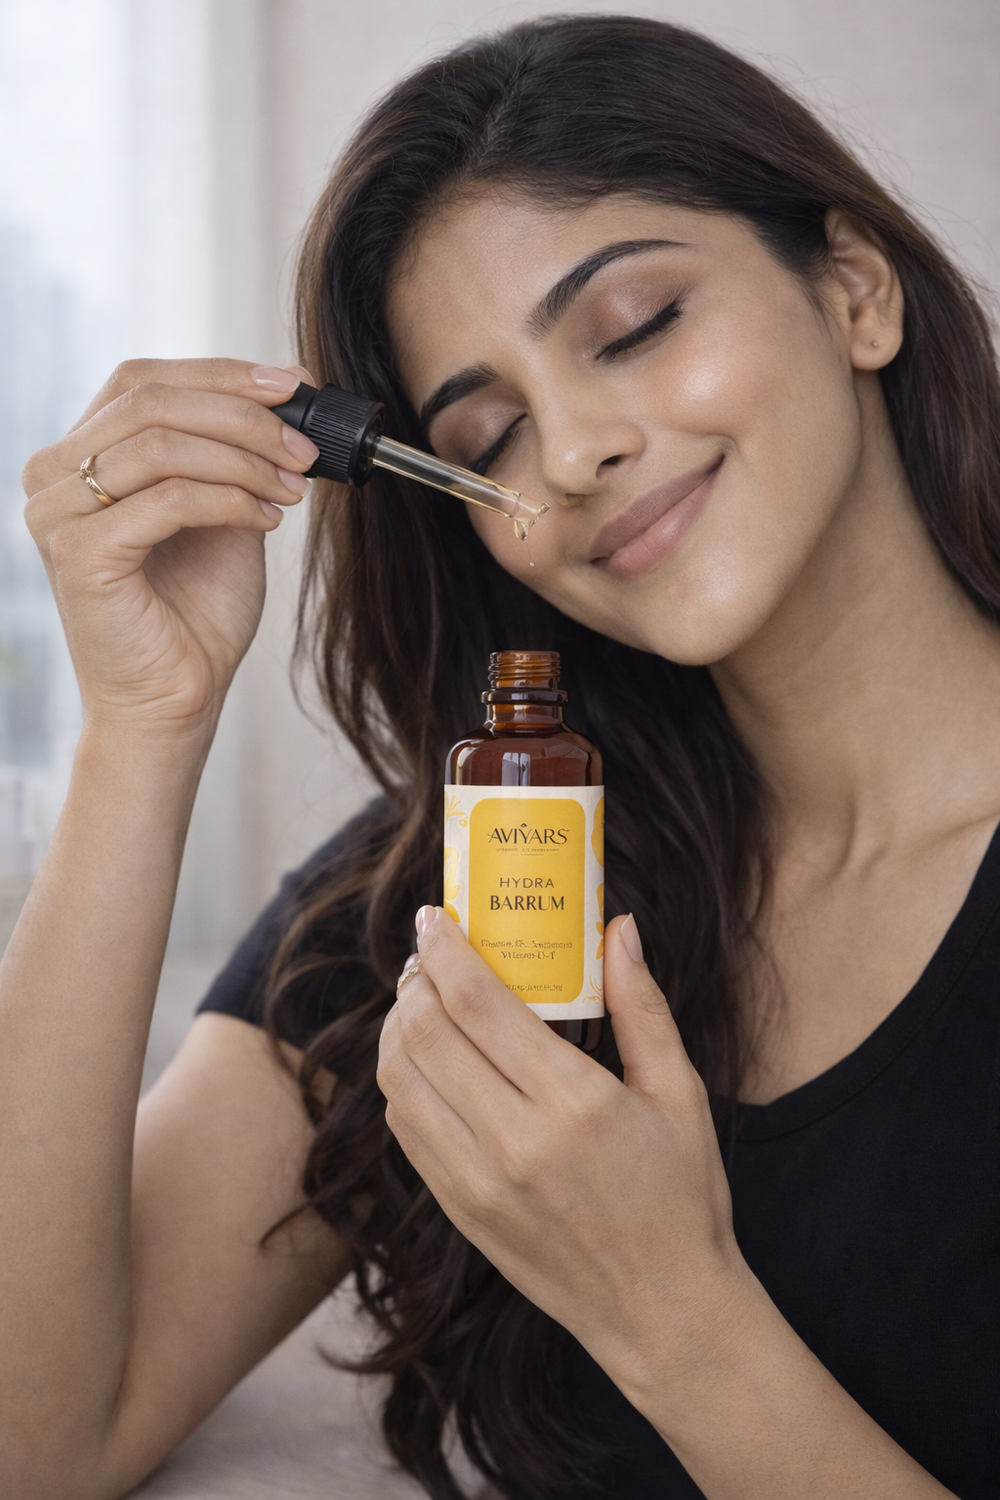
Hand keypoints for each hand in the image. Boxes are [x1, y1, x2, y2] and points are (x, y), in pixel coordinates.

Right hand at [21, 358, 318, 740]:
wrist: (176, 700)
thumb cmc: (195, 613)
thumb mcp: (224, 510)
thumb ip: (236, 451)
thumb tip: (289, 384)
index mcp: (80, 455)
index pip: (143, 380)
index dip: (221, 374)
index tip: (292, 386)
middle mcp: (54, 475)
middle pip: (151, 401)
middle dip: (243, 416)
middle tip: (303, 445)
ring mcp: (57, 512)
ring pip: (162, 445)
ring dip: (244, 459)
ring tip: (292, 487)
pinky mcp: (78, 552)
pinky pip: (167, 499)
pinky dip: (229, 500)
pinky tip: (266, 519)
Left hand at [377, 908, 746, 1389]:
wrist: (664, 1313)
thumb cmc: (682, 1197)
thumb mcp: (680, 1094)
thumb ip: (642, 1007)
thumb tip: (619, 928)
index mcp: (574, 1103)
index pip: (478, 1005)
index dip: (445, 951)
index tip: (434, 917)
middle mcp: (515, 1142)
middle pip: (426, 1035)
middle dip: (415, 981)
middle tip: (430, 954)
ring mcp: (478, 1183)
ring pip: (400, 1081)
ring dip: (398, 1027)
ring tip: (420, 1001)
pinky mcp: (460, 1211)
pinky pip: (405, 1130)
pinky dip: (401, 1081)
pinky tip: (422, 1059)